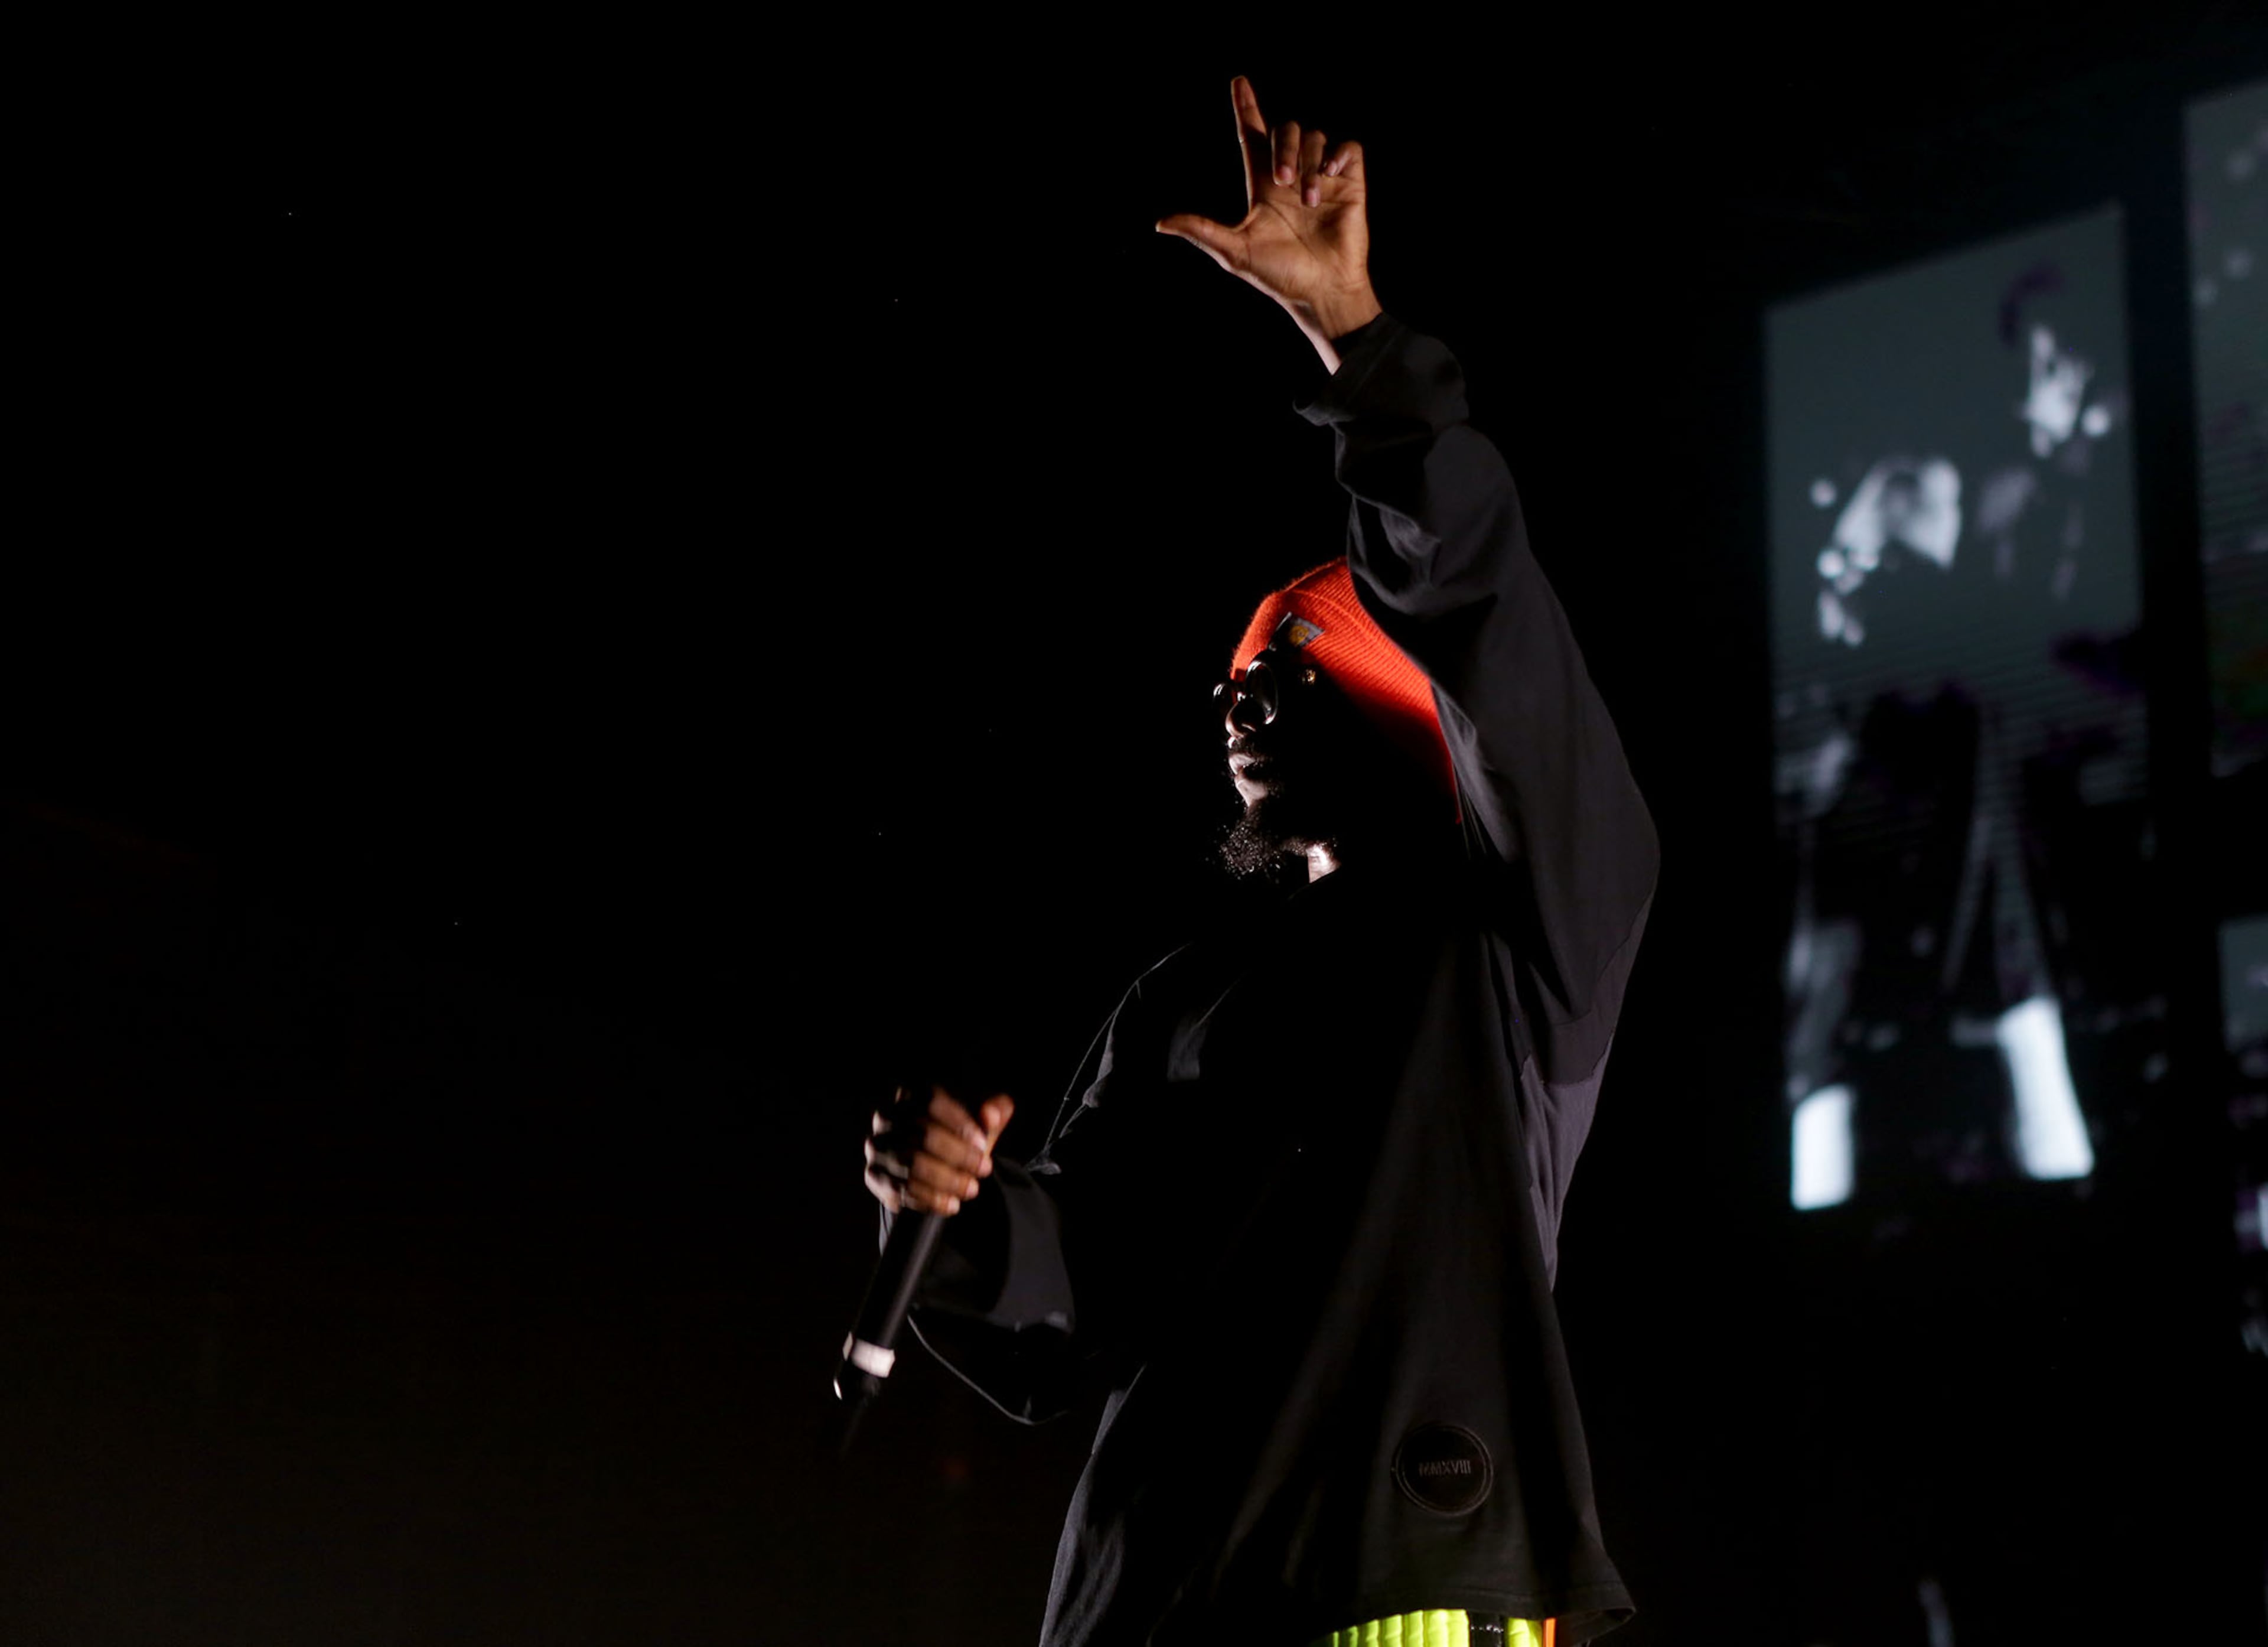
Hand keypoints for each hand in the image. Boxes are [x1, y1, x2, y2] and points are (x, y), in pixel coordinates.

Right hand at [863, 1085, 1014, 1215]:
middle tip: (983, 1170)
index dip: (958, 1122)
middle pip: (921, 1135)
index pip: (930, 1102)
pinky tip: (949, 1204)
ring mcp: (877, 1146)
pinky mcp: (873, 1174)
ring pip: (909, 1164)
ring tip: (970, 1189)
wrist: (929, 1162)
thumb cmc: (957, 1136)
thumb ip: (992, 1113)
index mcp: (910, 1094)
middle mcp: (886, 1117)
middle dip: (957, 1155)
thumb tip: (992, 1115)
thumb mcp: (978, 1123)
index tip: (982, 1142)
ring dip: (945, 1180)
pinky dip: (927, 1199)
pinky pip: (898, 1189)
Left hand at [1155, 75, 1383, 370]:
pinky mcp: (1349, 184)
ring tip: (1308, 201)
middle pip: (1284, 131)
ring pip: (1314, 137)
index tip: (1238, 82)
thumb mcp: (1234, 252)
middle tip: (1283, 181)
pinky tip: (1330, 174)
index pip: (1252, 136)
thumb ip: (1202, 231)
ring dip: (1308, 163)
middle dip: (1283, 146)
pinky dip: (1339, 152)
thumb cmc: (1279, 276)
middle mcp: (1290, 177)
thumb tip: (1161, 224)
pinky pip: (1348, 147)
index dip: (1246, 108)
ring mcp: (1320, 179)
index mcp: (1262, 187)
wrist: (1322, 291)